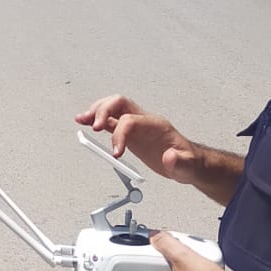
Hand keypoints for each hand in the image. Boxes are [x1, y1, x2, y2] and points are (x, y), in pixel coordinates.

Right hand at [75, 94, 199, 184]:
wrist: (189, 163)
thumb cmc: (188, 162)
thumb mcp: (188, 166)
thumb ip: (179, 162)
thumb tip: (168, 157)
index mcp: (156, 125)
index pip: (130, 120)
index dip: (119, 134)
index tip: (116, 153)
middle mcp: (144, 121)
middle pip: (119, 104)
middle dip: (103, 112)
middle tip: (92, 126)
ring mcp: (136, 125)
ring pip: (113, 109)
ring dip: (96, 112)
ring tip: (81, 119)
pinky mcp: (130, 134)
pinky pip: (112, 122)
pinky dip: (98, 122)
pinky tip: (87, 124)